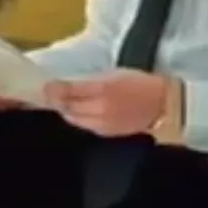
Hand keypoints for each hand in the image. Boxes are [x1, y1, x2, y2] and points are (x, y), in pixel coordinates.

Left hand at [44, 69, 167, 136]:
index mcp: (103, 89)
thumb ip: (89, 81)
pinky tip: (78, 112)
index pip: (70, 92)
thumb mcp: (113, 74)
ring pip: (74, 119)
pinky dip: (79, 119)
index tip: (44, 87)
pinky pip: (85, 126)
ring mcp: (103, 123)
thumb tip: (67, 85)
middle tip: (49, 94)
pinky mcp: (107, 133)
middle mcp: (101, 108)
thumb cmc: (139, 84)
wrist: (162, 105)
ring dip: (67, 111)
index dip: (54, 90)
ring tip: (63, 103)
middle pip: (68, 108)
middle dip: (57, 101)